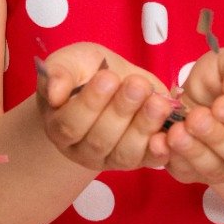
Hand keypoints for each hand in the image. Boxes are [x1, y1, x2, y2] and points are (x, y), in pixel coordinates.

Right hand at [35, 42, 178, 172]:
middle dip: (121, 111)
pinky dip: (161, 150)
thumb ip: (60, 73)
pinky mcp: (139, 158)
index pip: (70, 124)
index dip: (90, 103)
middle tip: (137, 85)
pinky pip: (150, 161)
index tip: (108, 77)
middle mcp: (83, 149)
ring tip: (159, 102)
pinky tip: (170, 133)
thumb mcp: (70, 62)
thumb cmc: (86, 70)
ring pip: (125, 153)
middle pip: (100, 140)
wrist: (113, 79)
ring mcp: (111, 158)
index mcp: (59, 126)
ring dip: (144, 127)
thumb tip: (54, 93)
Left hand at [163, 47, 223, 185]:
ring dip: (193, 152)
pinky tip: (160, 141)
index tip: (221, 104)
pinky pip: (187, 172)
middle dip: (216, 137)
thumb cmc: (223, 76)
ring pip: (214, 169)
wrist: (199, 93)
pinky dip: (173, 159)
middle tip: (195, 117)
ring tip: (175, 132)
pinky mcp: (196, 172)